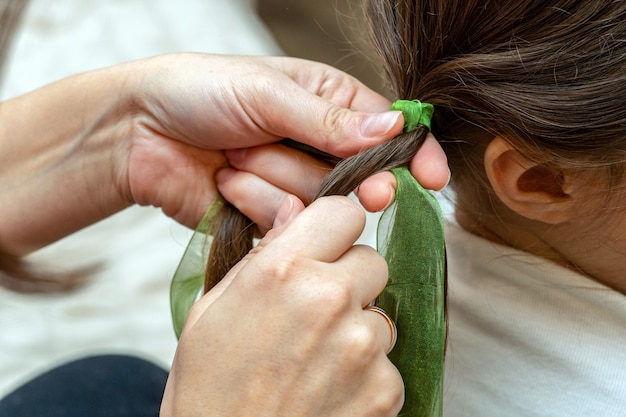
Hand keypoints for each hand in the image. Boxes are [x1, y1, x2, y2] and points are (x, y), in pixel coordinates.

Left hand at [121, 53, 407, 227]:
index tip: (433, 178)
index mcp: (326, 102)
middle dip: (352, 182)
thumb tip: (393, 128)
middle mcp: (315, 145)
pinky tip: (226, 182)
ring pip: (318, 202)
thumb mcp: (267, 94)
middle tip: (366, 191)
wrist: (137, 132)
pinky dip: (255, 203)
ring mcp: (291, 182)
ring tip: (234, 154)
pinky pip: (284, 224)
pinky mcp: (266, 215)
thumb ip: (331, 120)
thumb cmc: (199, 92)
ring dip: (274, 179)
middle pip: (359, 175)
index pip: (386, 128)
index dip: (412, 153)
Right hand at [161, 196, 403, 416]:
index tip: (327, 248)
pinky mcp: (384, 390)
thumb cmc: (209, 390)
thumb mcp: (213, 310)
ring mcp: (361, 347)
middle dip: (349, 280)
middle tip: (315, 313)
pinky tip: (328, 392)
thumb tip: (294, 208)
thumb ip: (262, 253)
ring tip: (315, 362)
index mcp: (282, 271)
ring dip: (357, 330)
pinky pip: (388, 363)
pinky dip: (366, 376)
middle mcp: (329, 299)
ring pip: (381, 314)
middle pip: (373, 260)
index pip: (345, 213)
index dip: (336, 229)